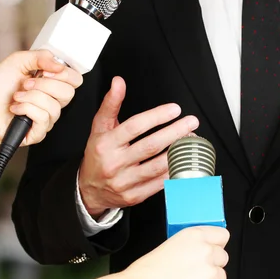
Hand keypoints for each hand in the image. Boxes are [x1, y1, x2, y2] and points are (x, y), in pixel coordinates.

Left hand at [0, 50, 82, 145]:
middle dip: (45, 85)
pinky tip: (15, 109)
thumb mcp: (17, 61)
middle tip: (26, 83)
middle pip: (69, 93)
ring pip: (55, 107)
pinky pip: (44, 119)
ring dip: (31, 98)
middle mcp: (51, 101)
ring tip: (16, 96)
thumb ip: (40, 56)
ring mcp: (46, 118)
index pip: (74, 80)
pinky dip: (26, 109)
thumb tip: (59, 64)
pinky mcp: (38, 132)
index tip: (46, 71)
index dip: (65, 74)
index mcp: (50, 84)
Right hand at [79, 76, 199, 215]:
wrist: (88, 190)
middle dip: (175, 132)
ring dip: (178, 152)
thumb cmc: (97, 155)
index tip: (175, 109)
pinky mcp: (135, 196)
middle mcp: (115, 164)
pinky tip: (184, 160)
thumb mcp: (99, 128)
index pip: (135, 127)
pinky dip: (174, 171)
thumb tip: (118, 82)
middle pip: (151, 146)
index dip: (157, 116)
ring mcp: (125, 182)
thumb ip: (110, 104)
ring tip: (191, 139)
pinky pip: (160, 183)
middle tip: (191, 122)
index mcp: (106, 144)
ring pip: (158, 166)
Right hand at [123, 226, 228, 278]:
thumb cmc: (145, 273)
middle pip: (223, 258)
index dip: (216, 245)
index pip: (222, 236)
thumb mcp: (169, 245)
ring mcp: (210, 274)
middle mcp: (206, 252)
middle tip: (193, 273)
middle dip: (211, 266)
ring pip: (221, 278)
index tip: (211, 250)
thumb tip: (199, 252)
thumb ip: (190, 246)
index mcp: (194, 236)